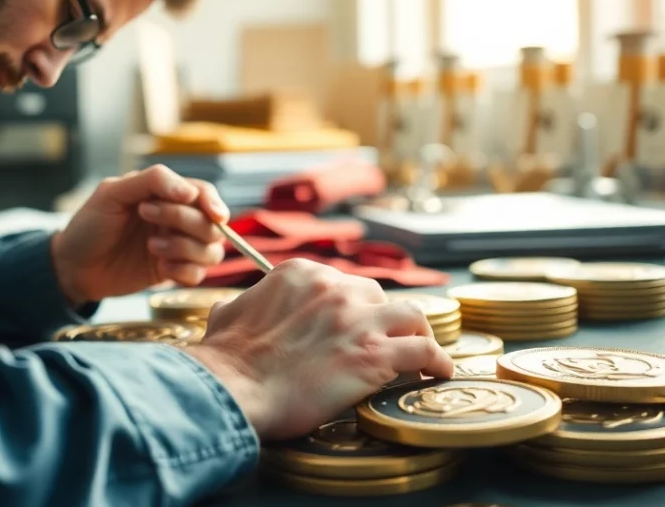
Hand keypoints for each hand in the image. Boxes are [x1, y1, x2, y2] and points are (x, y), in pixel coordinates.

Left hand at [50, 166, 229, 304]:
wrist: (72, 266)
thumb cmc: (89, 225)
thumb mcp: (112, 193)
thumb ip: (151, 181)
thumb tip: (191, 191)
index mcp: (165, 195)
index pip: (204, 194)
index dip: (213, 203)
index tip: (212, 214)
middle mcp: (176, 220)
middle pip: (211, 223)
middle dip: (183, 220)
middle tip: (145, 215)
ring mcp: (176, 247)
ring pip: (211, 250)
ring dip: (185, 248)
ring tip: (152, 247)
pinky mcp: (171, 272)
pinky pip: (198, 275)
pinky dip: (185, 271)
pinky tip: (161, 268)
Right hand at [182, 259, 453, 441]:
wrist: (236, 388)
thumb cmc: (227, 361)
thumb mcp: (225, 318)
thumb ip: (237, 308)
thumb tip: (227, 310)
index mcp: (300, 274)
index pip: (342, 282)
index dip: (352, 307)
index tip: (354, 325)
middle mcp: (334, 288)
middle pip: (377, 296)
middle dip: (381, 320)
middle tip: (381, 344)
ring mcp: (359, 319)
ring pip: (411, 316)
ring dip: (417, 334)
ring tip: (421, 356)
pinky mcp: (376, 354)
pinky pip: (426, 351)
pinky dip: (437, 361)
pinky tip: (439, 373)